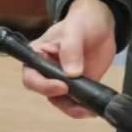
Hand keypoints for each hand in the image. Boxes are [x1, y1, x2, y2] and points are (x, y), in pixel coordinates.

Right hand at [22, 0, 117, 119]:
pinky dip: (84, 107)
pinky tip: (93, 108)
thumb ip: (71, 49)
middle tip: (80, 103)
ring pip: (62, 102)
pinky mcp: (78, 86)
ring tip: (88, 109)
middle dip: (62, 101)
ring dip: (74, 109)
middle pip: (46, 94)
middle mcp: (47, 71)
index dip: (43, 85)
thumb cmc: (81, 22)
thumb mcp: (75, 30)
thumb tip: (72, 74)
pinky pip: (77, 102)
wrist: (100, 25)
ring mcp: (63, 80)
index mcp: (38, 56)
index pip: (31, 77)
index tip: (63, 86)